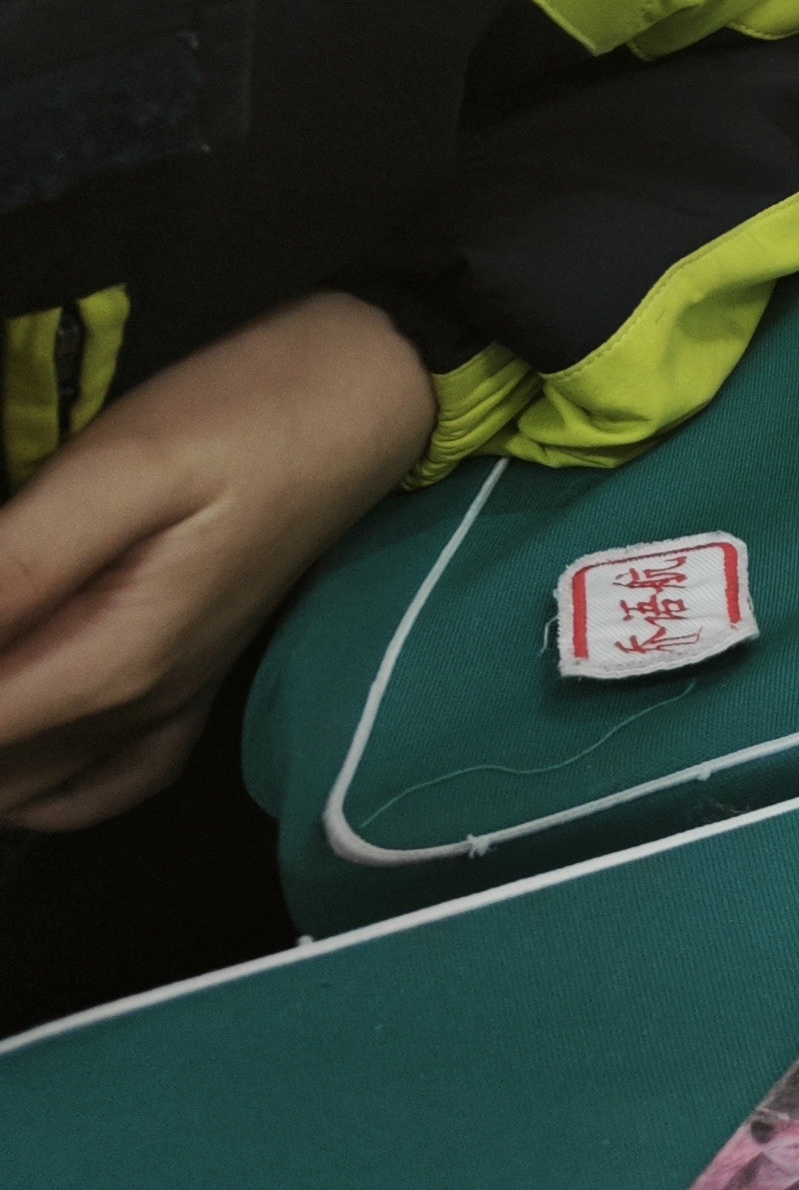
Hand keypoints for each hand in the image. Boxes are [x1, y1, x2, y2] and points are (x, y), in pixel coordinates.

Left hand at [0, 293, 433, 827]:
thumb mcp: (122, 469)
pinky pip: (102, 785)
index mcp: (113, 660)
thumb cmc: (249, 412)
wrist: (371, 394)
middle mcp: (136, 706)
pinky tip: (15, 760)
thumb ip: (15, 566)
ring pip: (24, 786)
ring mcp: (168, 700)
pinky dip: (39, 795)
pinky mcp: (189, 682)